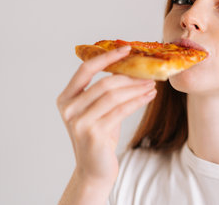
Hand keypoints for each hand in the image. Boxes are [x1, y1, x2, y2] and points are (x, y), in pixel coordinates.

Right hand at [57, 46, 155, 185]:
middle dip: (130, 76)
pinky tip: (149, 96)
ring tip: (152, 84)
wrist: (94, 169)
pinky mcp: (93, 134)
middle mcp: (68, 109)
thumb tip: (131, 67)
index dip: (106, 57)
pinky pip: (121, 111)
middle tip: (149, 73)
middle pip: (104, 83)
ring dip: (137, 88)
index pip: (85, 69)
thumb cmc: (99, 136)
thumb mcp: (99, 110)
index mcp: (66, 98)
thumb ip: (106, 91)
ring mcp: (79, 122)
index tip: (126, 48)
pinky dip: (138, 101)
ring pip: (114, 96)